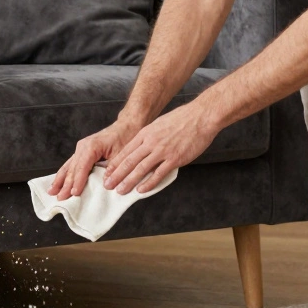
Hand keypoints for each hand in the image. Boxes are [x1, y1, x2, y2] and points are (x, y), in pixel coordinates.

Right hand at [48, 119, 137, 199]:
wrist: (126, 126)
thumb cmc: (125, 138)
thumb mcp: (122, 155)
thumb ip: (112, 170)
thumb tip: (105, 185)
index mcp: (92, 146)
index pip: (82, 168)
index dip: (77, 182)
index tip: (74, 194)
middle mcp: (83, 146)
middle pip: (72, 168)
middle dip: (66, 184)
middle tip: (60, 198)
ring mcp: (81, 148)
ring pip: (68, 166)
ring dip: (60, 179)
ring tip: (52, 191)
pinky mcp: (82, 150)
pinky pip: (71, 164)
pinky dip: (64, 174)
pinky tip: (58, 182)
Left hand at [102, 103, 217, 193]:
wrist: (200, 117)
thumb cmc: (181, 119)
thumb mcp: (158, 124)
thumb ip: (149, 137)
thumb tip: (141, 148)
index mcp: (145, 133)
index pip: (125, 151)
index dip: (115, 164)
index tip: (107, 173)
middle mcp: (151, 142)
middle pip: (129, 161)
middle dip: (116, 175)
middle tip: (107, 185)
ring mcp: (162, 151)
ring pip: (140, 169)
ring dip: (128, 181)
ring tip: (120, 191)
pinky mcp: (174, 158)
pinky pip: (158, 173)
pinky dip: (148, 183)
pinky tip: (141, 190)